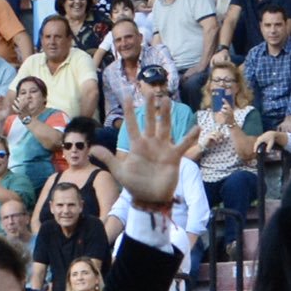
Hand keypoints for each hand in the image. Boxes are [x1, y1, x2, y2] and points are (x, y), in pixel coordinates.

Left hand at [91, 86, 181, 210]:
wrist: (150, 199)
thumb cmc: (135, 185)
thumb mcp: (120, 172)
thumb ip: (108, 159)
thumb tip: (93, 148)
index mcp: (137, 145)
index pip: (132, 124)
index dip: (129, 111)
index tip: (127, 96)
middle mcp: (151, 143)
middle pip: (150, 121)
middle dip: (149, 107)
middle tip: (149, 91)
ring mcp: (163, 148)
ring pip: (165, 127)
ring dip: (166, 114)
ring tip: (166, 100)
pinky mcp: (173, 157)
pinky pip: (183, 145)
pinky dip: (190, 138)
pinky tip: (196, 128)